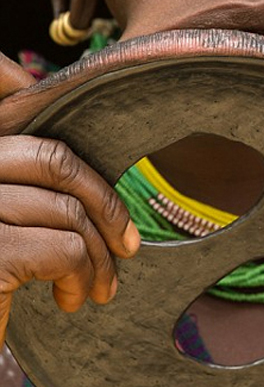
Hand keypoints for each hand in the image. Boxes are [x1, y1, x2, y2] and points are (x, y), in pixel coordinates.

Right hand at [0, 52, 139, 346]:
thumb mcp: (3, 221)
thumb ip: (24, 180)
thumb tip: (55, 111)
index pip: (11, 109)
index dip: (21, 87)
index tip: (48, 112)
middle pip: (53, 160)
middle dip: (105, 202)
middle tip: (129, 246)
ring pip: (67, 211)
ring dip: (98, 255)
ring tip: (97, 288)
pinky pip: (65, 250)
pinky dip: (83, 275)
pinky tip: (72, 299)